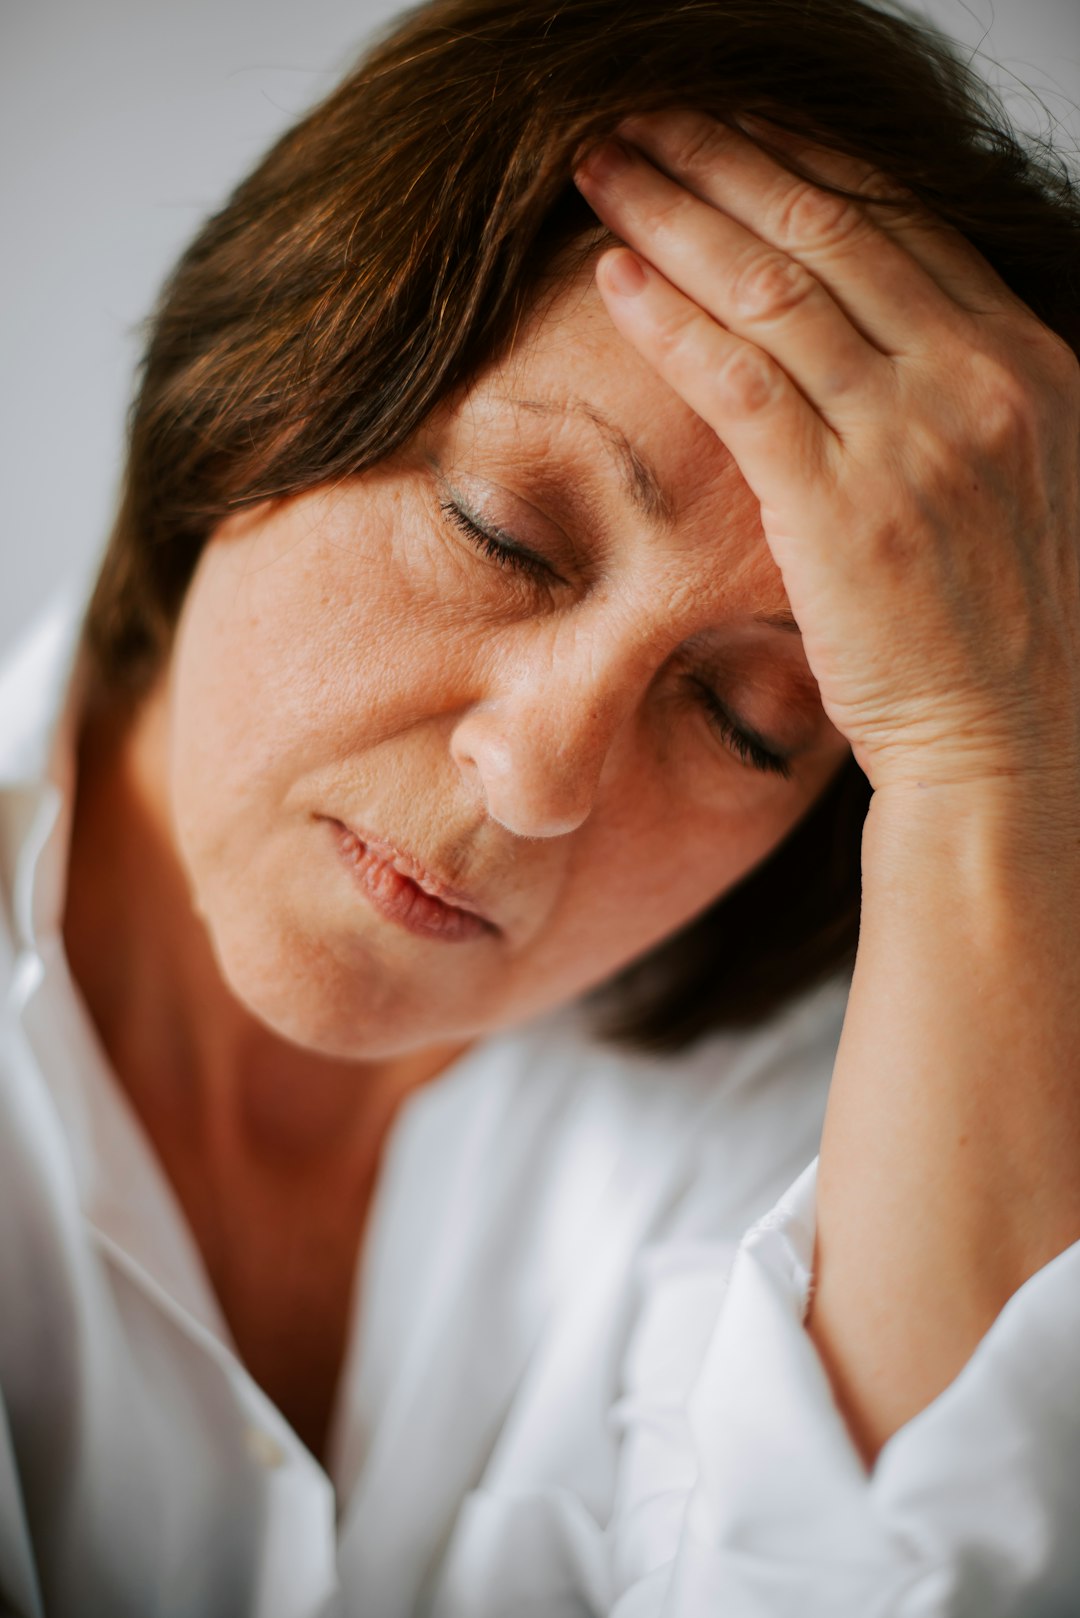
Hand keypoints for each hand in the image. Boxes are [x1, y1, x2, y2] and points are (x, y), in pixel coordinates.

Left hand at [573, 112, 1079, 799]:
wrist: (1008, 741)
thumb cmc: (998, 627)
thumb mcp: (1012, 476)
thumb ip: (950, 391)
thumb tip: (868, 335)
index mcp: (1025, 358)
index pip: (901, 221)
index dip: (799, 161)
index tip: (730, 129)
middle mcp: (978, 377)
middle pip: (831, 227)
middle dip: (723, 159)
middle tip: (643, 119)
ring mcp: (913, 438)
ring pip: (775, 287)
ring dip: (676, 216)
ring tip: (604, 171)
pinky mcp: (843, 506)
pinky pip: (741, 384)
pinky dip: (673, 324)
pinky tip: (617, 281)